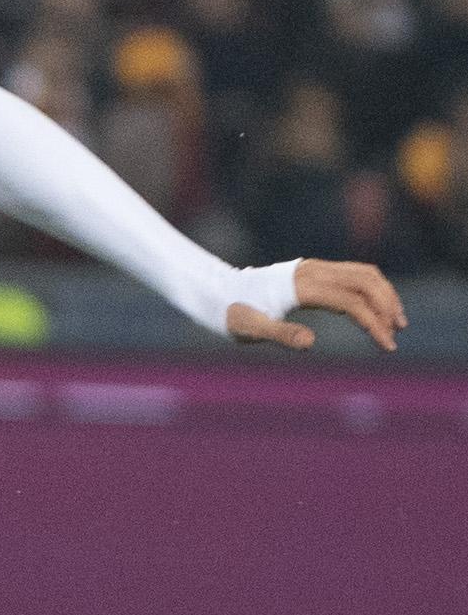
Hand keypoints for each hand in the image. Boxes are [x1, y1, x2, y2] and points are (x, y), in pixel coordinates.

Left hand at [227, 259, 405, 353]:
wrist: (217, 292)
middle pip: (367, 281)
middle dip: (388, 306)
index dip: (374, 323)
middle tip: (396, 334)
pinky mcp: (315, 270)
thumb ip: (279, 334)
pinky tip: (375, 310)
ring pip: (364, 273)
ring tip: (395, 322)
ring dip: (385, 295)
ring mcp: (315, 268)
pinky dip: (372, 289)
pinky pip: (354, 274)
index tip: (387, 346)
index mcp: (303, 286)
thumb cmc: (232, 314)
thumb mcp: (250, 329)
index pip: (352, 302)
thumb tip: (310, 342)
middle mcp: (314, 271)